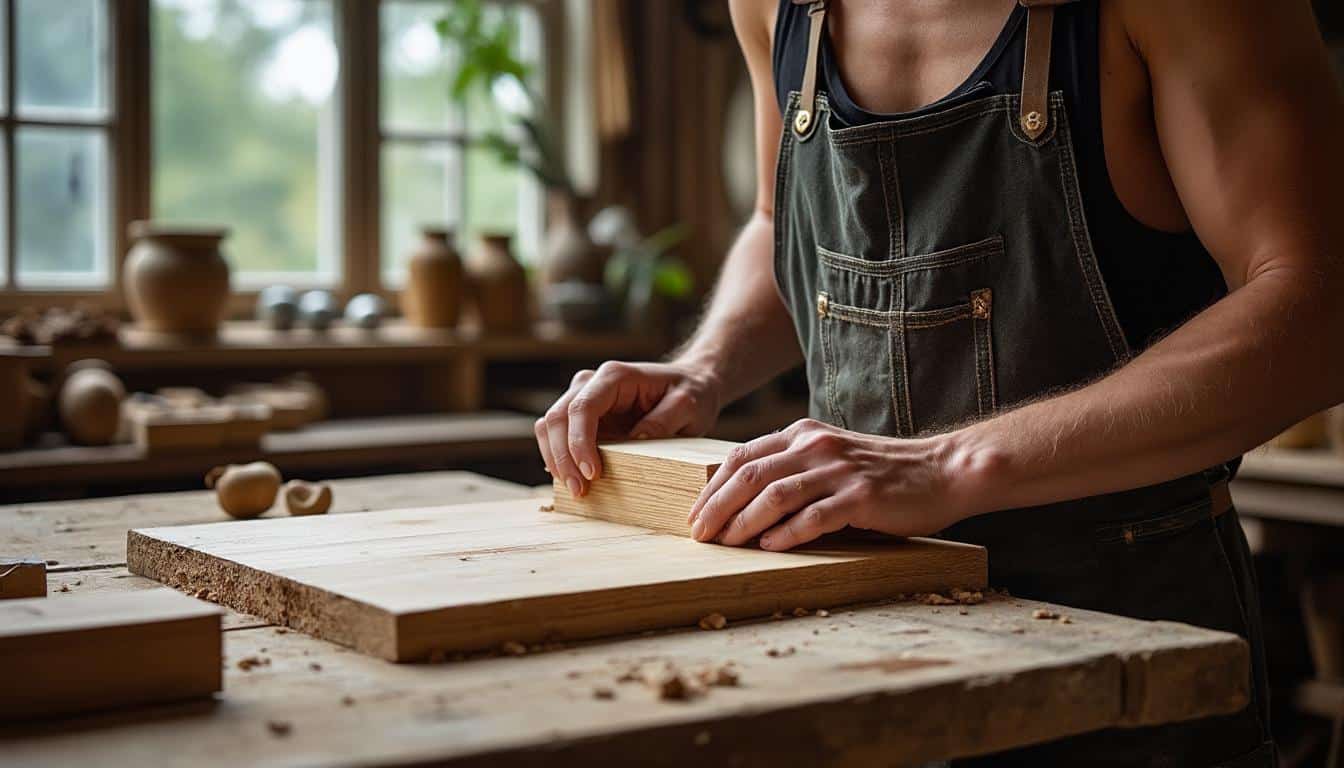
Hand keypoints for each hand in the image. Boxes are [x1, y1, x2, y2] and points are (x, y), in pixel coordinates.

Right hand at [537, 360, 722, 497]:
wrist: (693, 384)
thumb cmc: (691, 392)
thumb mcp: (687, 405)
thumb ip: (662, 421)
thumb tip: (633, 441)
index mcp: (614, 377)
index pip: (583, 407)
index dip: (579, 442)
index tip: (592, 473)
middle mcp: (592, 384)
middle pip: (558, 417)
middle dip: (563, 457)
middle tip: (579, 491)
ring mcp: (584, 400)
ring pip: (550, 427)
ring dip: (556, 460)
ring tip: (575, 490)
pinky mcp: (585, 419)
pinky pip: (559, 436)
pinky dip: (559, 458)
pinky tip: (571, 480)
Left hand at [687, 418, 976, 550]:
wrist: (943, 470)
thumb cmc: (882, 473)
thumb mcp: (830, 458)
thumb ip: (794, 469)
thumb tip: (744, 505)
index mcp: (804, 434)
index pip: (743, 456)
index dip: (712, 486)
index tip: (695, 513)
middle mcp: (816, 446)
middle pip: (750, 474)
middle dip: (717, 506)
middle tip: (699, 534)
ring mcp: (838, 470)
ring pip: (775, 494)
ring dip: (744, 522)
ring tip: (725, 543)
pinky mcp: (861, 496)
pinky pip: (814, 517)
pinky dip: (787, 534)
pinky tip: (769, 548)